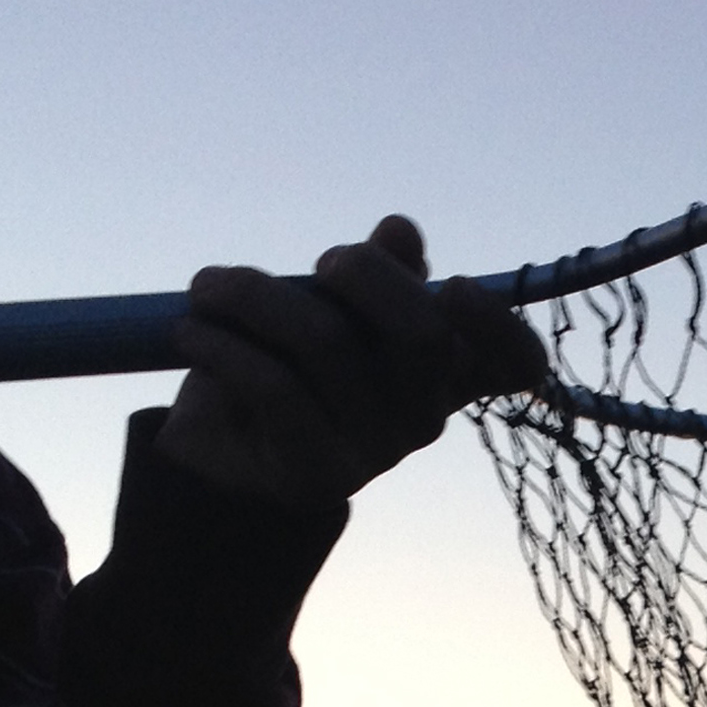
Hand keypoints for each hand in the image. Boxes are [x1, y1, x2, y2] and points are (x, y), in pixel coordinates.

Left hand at [152, 216, 549, 507]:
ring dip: (254, 296)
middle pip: (422, 335)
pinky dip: (223, 345)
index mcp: (442, 372)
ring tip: (207, 288)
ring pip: (326, 344)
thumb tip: (400, 232)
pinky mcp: (315, 473)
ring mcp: (374, 451)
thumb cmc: (284, 365)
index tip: (455, 287)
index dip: (499, 324)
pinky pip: (273, 386)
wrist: (219, 460)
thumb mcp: (328, 308)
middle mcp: (422, 416)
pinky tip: (192, 332)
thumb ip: (374, 273)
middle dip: (364, 274)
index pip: (514, 361)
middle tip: (320, 262)